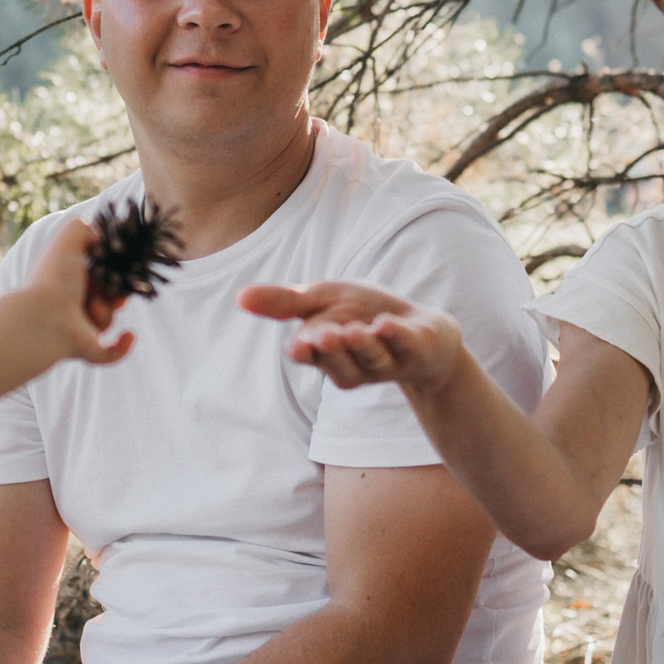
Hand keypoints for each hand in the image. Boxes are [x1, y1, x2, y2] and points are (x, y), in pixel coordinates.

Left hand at [9, 218, 134, 365]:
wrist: (43, 316)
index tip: (117, 270)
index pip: (97, 277)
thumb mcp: (68, 241)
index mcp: (68, 281)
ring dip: (105, 313)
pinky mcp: (85, 349)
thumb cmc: (55, 278)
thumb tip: (100, 236)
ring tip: (92, 308)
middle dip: (112, 294)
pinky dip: (122, 346)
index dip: (110, 273)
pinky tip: (129, 334)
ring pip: (107, 322)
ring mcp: (78, 329)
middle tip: (110, 291)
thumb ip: (83, 228)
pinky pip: (110, 353)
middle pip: (105, 299)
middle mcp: (71, 305)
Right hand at [237, 281, 463, 392]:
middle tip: (326, 334)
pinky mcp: (417, 352)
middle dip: (332, 350)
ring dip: (363, 345)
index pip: (310, 355)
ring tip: (354, 330)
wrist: (424, 332)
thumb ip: (284, 302)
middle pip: (339, 363)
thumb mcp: (322, 301)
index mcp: (327, 354)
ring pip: (373, 358)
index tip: (299, 345)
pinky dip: (398, 337)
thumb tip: (238, 297)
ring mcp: (388, 362)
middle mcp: (355, 365)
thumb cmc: (365, 315)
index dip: (306, 350)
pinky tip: (388, 324)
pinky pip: (407, 347)